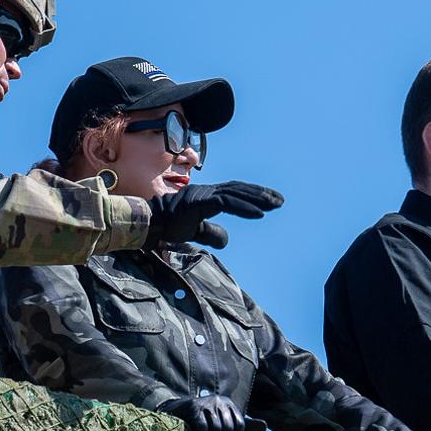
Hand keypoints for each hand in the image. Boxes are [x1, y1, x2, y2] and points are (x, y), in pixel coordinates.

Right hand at [146, 182, 284, 247]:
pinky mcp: (201, 202)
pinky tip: (260, 213)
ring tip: (275, 205)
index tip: (270, 202)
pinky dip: (245, 208)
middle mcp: (207, 192)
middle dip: (260, 194)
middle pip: (239, 190)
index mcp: (206, 197)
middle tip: (280, 201)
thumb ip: (211, 233)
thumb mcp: (195, 232)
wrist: (150, 225)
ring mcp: (204, 195)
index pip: (234, 192)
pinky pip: (227, 203)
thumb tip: (226, 240)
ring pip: (236, 194)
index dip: (252, 195)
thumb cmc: (168, 226)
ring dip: (258, 199)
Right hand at [159, 395, 246, 430]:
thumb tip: (266, 426)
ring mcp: (207, 403)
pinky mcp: (194, 409)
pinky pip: (203, 429)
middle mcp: (221, 401)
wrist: (176, 410)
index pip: (240, 425)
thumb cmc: (204, 419)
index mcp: (230, 405)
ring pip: (216, 429)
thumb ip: (244, 424)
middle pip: (228, 428)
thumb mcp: (224, 420)